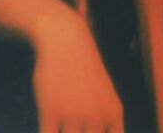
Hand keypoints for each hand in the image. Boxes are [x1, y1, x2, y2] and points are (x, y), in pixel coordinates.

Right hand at [32, 15, 123, 132]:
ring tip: (62, 127)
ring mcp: (75, 114)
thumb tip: (103, 131)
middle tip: (75, 129)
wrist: (65, 39)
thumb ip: (104, 123)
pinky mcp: (51, 111)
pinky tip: (48, 130)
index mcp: (113, 113)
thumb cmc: (82, 71)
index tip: (88, 131)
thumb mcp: (102, 95)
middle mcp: (98, 116)